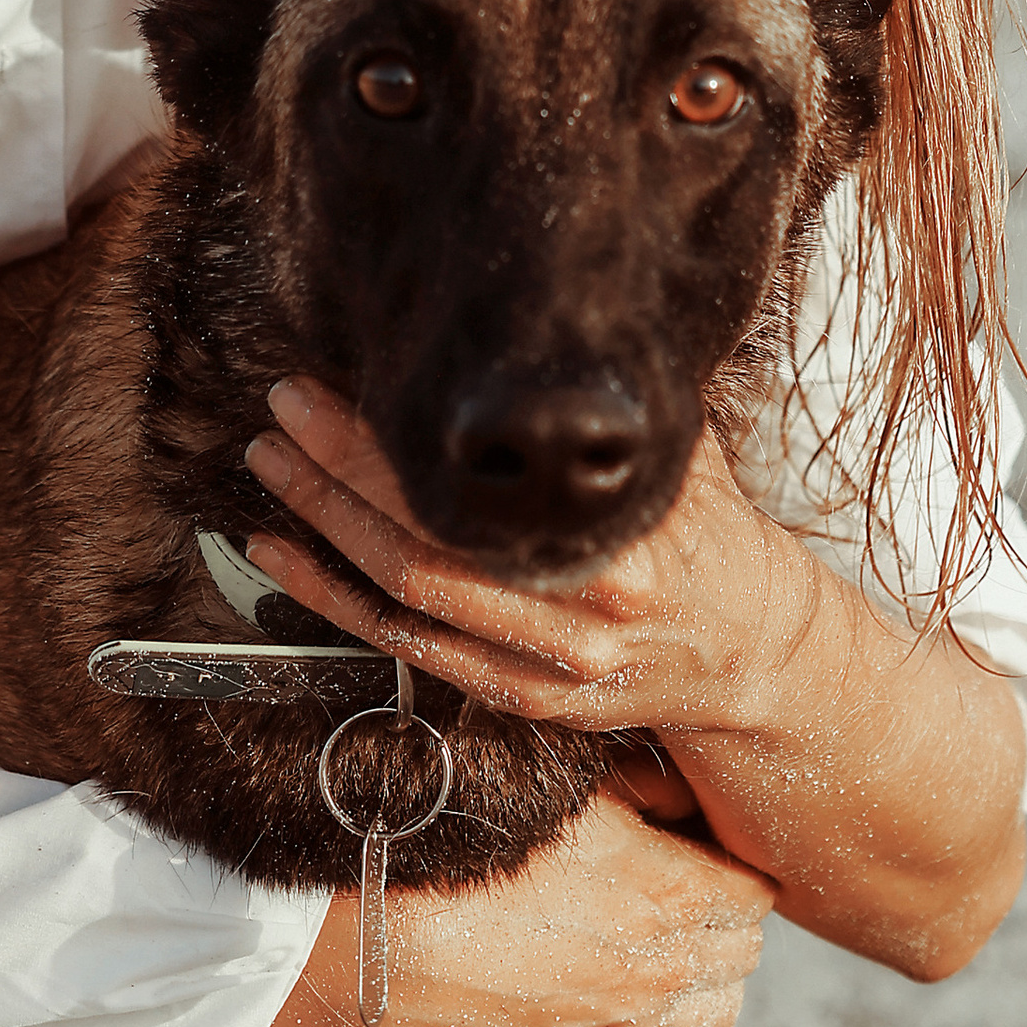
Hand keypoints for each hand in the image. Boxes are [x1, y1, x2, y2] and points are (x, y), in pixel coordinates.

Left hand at [239, 379, 821, 742]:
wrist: (757, 657)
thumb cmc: (719, 543)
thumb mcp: (686, 463)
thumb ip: (621, 415)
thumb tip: (565, 325)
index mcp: (616, 545)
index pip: (473, 490)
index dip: (390, 440)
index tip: (333, 385)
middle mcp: (575, 614)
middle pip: (424, 541)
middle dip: (339, 472)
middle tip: (282, 410)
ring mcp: (544, 668)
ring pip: (406, 599)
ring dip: (324, 534)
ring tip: (269, 472)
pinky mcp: (522, 702)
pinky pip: (409, 652)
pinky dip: (339, 606)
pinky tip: (289, 562)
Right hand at [260, 785, 773, 1026]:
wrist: (389, 933)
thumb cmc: (473, 845)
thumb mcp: (572, 786)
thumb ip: (645, 789)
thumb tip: (682, 794)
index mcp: (675, 896)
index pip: (758, 892)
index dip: (739, 866)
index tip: (713, 850)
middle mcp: (660, 972)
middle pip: (744, 959)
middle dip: (729, 927)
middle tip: (692, 897)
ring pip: (708, 1026)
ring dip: (697, 994)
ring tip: (664, 962)